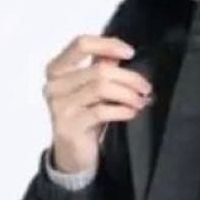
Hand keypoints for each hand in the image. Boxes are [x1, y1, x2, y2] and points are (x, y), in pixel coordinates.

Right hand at [42, 34, 153, 173]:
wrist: (73, 154)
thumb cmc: (85, 117)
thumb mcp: (92, 89)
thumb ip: (101, 67)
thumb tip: (121, 51)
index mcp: (56, 69)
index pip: (81, 44)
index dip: (108, 45)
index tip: (130, 52)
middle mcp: (54, 85)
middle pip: (98, 70)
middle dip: (128, 78)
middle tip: (145, 87)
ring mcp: (59, 106)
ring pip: (101, 89)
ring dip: (127, 94)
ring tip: (140, 101)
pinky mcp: (69, 125)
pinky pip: (101, 111)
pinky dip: (122, 110)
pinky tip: (131, 112)